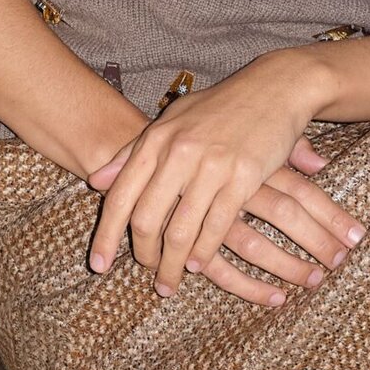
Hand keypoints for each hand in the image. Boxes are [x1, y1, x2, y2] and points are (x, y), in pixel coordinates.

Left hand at [85, 51, 364, 305]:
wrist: (274, 88)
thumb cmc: (219, 107)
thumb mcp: (171, 121)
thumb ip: (132, 152)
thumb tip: (95, 181)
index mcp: (156, 138)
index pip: (120, 196)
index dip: (107, 235)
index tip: (99, 265)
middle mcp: (178, 152)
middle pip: (146, 219)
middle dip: (143, 255)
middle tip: (147, 274)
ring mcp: (210, 165)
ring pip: (180, 230)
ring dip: (173, 263)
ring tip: (170, 281)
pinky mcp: (242, 177)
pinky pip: (216, 227)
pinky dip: (204, 252)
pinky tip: (198, 264)